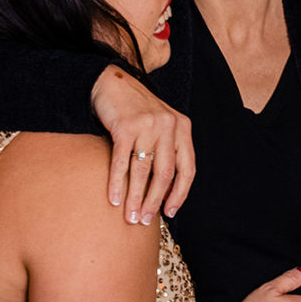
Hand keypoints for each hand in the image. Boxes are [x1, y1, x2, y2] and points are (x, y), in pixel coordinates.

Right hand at [92, 65, 194, 224]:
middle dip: (155, 201)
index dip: (179, 194)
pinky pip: (122, 161)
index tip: (170, 212)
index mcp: (182, 127)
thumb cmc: (136, 110)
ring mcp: (148, 125)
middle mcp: (168, 126)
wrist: (113, 81)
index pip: (187, 168)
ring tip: (130, 216)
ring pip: (144, 170)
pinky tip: (113, 199)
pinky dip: (117, 183)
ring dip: (135, 197)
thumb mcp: (160, 125)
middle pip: (165, 173)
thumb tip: (163, 192)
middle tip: (143, 220)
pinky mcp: (126, 126)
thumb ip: (167, 151)